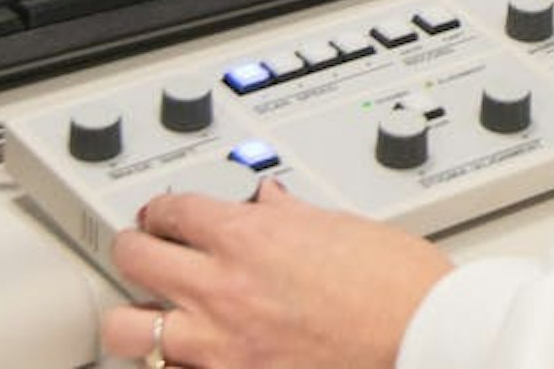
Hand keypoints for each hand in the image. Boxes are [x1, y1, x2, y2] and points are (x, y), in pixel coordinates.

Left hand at [101, 179, 452, 368]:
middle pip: (132, 260)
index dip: (160, 210)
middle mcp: (222, 288)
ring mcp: (220, 346)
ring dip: (137, 321)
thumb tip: (270, 201)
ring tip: (151, 317)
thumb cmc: (399, 286)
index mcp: (248, 236)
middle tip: (143, 255)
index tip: (161, 218)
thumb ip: (290, 216)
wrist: (425, 337)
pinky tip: (191, 358)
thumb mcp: (342, 226)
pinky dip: (176, 366)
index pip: (170, 211)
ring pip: (128, 332)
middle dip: (133, 253)